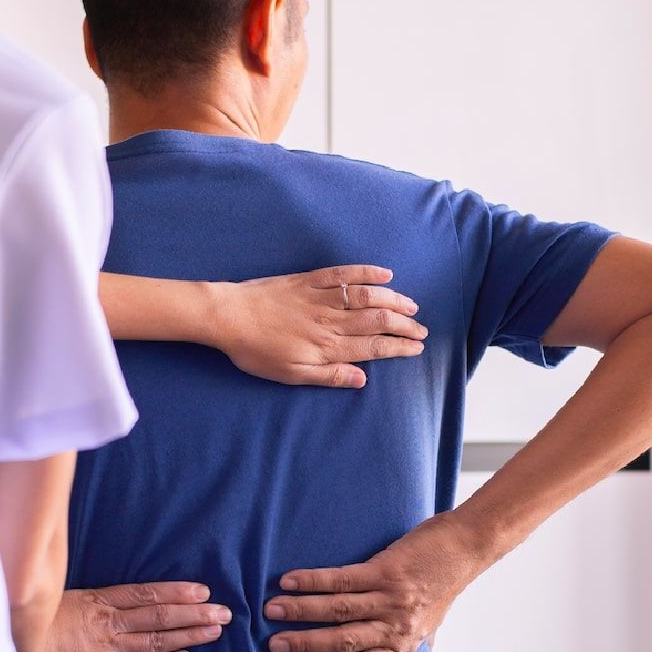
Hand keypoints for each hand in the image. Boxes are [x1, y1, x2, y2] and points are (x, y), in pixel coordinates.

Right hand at [26, 582, 231, 651]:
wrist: (17, 645)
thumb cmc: (43, 617)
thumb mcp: (74, 596)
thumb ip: (104, 597)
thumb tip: (135, 595)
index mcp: (102, 600)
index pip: (148, 593)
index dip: (177, 592)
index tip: (203, 591)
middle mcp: (110, 622)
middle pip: (159, 616)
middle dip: (195, 614)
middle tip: (225, 612)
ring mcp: (108, 647)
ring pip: (155, 640)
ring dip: (188, 636)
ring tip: (215, 631)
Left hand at [211, 265, 427, 388]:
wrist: (228, 317)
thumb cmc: (256, 351)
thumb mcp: (291, 375)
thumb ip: (328, 376)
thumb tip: (362, 379)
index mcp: (328, 346)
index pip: (374, 346)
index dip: (399, 347)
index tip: (416, 348)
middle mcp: (331, 320)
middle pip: (378, 320)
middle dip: (404, 325)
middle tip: (422, 330)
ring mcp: (321, 297)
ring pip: (368, 296)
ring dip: (394, 300)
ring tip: (411, 305)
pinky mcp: (310, 280)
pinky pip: (344, 273)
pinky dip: (367, 272)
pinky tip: (385, 275)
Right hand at [263, 514, 478, 651]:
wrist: (466, 549)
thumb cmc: (444, 586)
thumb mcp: (428, 624)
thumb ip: (404, 642)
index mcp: (402, 644)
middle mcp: (395, 626)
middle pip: (343, 640)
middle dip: (305, 644)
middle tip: (273, 645)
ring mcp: (390, 598)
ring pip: (337, 609)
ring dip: (301, 611)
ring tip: (271, 610)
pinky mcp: (386, 571)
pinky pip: (342, 580)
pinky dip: (313, 581)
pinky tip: (290, 581)